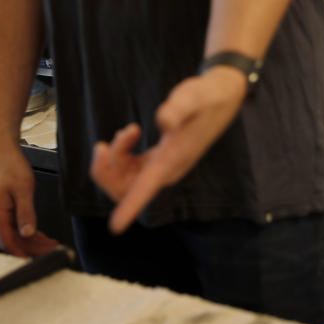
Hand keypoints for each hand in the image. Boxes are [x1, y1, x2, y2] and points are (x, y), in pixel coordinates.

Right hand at [0, 147, 58, 256]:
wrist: (2, 151)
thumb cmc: (11, 167)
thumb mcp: (23, 190)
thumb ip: (26, 213)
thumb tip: (28, 234)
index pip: (9, 242)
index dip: (23, 253)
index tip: (37, 261)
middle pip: (14, 240)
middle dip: (33, 247)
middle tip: (53, 249)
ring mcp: (0, 212)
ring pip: (16, 234)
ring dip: (33, 240)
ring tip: (52, 243)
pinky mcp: (5, 207)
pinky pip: (16, 225)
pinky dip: (29, 231)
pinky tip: (41, 233)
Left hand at [91, 66, 247, 233]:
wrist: (219, 98)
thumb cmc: (205, 97)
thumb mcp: (193, 96)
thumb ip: (179, 108)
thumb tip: (163, 120)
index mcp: (173, 160)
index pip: (148, 188)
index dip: (131, 207)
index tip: (115, 227)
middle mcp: (166, 170)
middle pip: (126, 189)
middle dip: (106, 172)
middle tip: (103, 145)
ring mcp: (161, 168)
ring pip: (124, 181)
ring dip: (112, 161)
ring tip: (125, 132)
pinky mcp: (157, 160)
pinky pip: (129, 170)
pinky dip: (119, 154)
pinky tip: (128, 134)